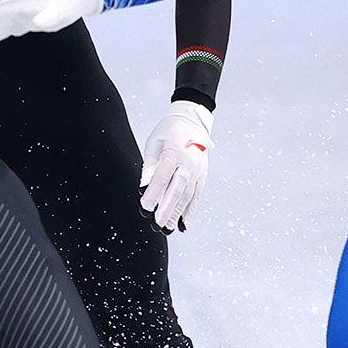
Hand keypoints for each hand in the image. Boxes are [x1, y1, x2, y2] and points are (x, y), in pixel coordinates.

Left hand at [139, 99, 213, 231]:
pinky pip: (197, 194)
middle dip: (167, 208)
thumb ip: (149, 165)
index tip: (145, 206)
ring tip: (169, 227)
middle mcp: (189, 162)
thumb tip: (144, 186)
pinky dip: (191, 210)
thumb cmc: (169, 131)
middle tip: (157, 224)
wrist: (192, 119)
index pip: (162, 176)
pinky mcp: (203, 174)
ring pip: (188, 195)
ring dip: (178, 213)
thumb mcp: (154, 143)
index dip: (154, 193)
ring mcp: (198, 169)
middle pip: (177, 189)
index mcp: (174, 151)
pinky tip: (184, 222)